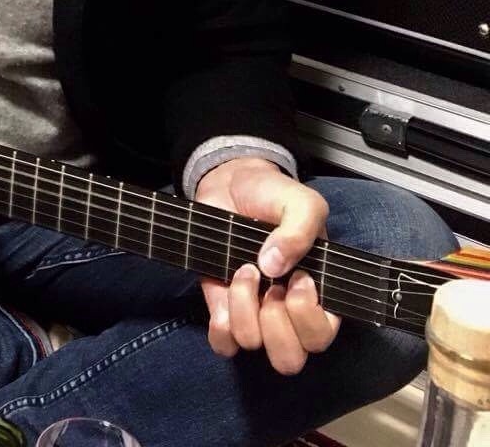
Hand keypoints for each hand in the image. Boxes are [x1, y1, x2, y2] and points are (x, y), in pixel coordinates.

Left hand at [195, 157, 340, 374]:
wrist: (232, 183)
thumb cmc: (274, 195)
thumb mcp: (302, 202)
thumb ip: (300, 229)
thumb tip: (274, 266)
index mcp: (318, 295)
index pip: (321, 337)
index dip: (308, 317)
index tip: (299, 279)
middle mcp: (287, 312)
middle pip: (290, 358)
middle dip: (276, 324)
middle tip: (271, 284)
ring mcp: (253, 311)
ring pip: (253, 344)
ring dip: (245, 309)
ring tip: (244, 270)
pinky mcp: (221, 305)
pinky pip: (222, 341)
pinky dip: (220, 324)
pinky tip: (223, 290)